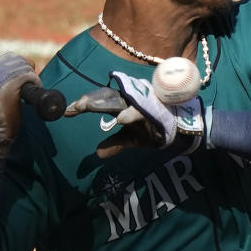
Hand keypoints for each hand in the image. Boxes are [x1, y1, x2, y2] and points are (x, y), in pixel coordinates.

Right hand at [0, 52, 40, 157]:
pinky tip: (31, 96)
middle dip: (28, 72)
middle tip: (29, 88)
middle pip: (19, 60)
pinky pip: (28, 76)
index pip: (11, 56)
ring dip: (32, 79)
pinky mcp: (9, 86)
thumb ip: (5, 77)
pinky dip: (35, 83)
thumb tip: (28, 64)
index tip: (26, 78)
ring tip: (29, 93)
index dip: (22, 65)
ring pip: (25, 67)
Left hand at [65, 71, 202, 156]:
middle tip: (72, 107)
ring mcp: (143, 104)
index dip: (84, 105)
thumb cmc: (157, 131)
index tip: (66, 112)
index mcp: (125, 105)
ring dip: (102, 103)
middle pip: (106, 97)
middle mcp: (132, 100)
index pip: (101, 101)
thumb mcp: (133, 140)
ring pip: (120, 101)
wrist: (184, 132)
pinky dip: (131, 115)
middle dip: (89, 102)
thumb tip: (98, 153)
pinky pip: (141, 112)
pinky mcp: (155, 112)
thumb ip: (116, 143)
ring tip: (84, 106)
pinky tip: (120, 119)